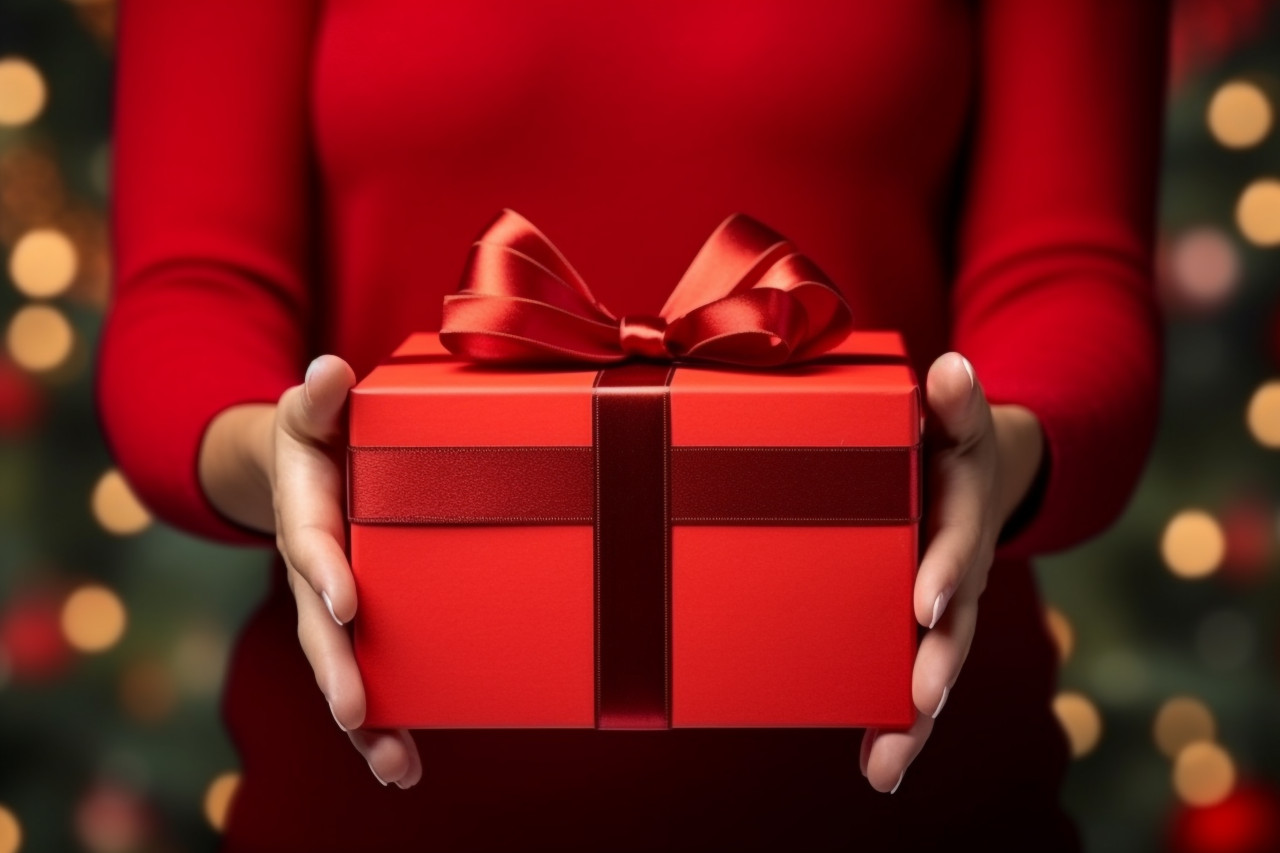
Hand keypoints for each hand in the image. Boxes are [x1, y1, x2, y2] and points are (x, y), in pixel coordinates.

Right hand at [199, 355, 422, 788]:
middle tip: (355, 714)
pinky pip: (370, 677)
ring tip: (395, 768)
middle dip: (339, 673)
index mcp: (308, 515)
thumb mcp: (313, 411)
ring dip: (366, 723)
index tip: (344, 603)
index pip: (314, 545)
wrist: (297, 471)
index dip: (326, 572)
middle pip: (320, 630)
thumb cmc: (317, 438)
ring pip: (342, 670)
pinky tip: (405, 766)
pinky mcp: (359, 627)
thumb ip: (320, 397)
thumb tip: (329, 370)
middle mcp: (315, 573)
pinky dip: (383, 724)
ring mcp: (333, 606)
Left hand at [859, 352, 1042, 793]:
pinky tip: (878, 770)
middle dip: (935, 663)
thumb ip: (956, 401)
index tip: (925, 602)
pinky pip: (909, 678)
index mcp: (961, 512)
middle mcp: (958, 569)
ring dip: (913, 716)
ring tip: (886, 766)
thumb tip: (952, 370)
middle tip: (919, 701)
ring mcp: (942, 604)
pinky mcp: (918, 627)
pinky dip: (898, 722)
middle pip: (953, 623)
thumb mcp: (956, 416)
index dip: (943, 569)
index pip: (955, 541)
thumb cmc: (949, 443)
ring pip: (933, 665)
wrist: (981, 472)